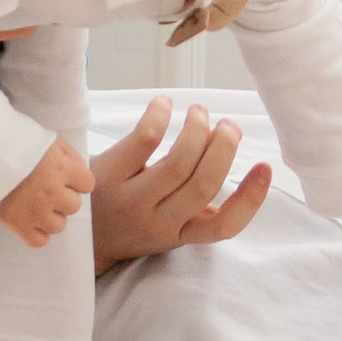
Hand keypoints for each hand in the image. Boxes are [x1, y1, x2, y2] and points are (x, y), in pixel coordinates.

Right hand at [0, 134, 94, 246]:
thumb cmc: (18, 142)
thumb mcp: (49, 140)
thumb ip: (70, 157)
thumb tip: (80, 175)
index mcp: (61, 168)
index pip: (88, 184)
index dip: (77, 180)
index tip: (64, 175)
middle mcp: (52, 192)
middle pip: (74, 206)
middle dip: (63, 197)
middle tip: (46, 188)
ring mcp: (35, 212)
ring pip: (59, 225)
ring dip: (51, 216)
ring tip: (36, 203)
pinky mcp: (18, 225)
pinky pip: (39, 241)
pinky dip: (37, 232)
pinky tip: (30, 219)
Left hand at [90, 97, 272, 272]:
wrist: (76, 234)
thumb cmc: (130, 223)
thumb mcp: (168, 227)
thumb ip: (199, 209)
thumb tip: (239, 172)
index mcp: (179, 235)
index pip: (223, 227)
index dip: (250, 199)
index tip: (265, 167)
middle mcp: (157, 223)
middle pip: (203, 185)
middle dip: (223, 148)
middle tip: (229, 126)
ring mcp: (130, 201)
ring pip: (177, 163)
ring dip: (197, 131)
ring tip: (200, 112)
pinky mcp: (107, 176)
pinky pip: (143, 141)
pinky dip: (161, 117)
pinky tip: (165, 104)